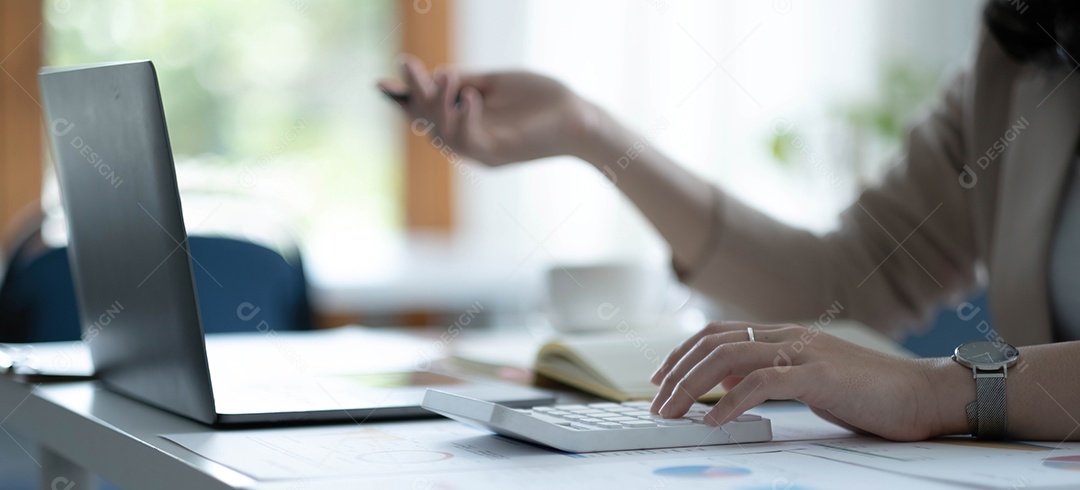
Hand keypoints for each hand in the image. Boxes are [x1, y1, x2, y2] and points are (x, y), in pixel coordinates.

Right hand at [377, 54, 597, 165]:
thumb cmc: (542, 99)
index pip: (428, 115)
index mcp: (468, 125)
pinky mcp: (498, 153)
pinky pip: (469, 139)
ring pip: (443, 134)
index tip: (381, 82)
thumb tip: (437, 75)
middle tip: (407, 64)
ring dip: (437, 104)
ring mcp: (483, 152)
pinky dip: (464, 117)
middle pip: (429, 123)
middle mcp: (470, 143)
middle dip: (415, 93)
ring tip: (446, 76)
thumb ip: (467, 82)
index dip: (404, 100)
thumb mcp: (496, 83)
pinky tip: (470, 95)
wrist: (580, 118)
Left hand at [649, 322, 966, 440]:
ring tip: (672, 412)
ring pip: (729, 359)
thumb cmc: (872, 393)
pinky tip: (713, 420)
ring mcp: (804, 353)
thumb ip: (773, 375)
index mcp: (786, 335)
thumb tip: (730, 385)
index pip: (719, 333)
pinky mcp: (819, 376)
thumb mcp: (811, 380)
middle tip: (656, 401)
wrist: (926, 394)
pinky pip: (762, 384)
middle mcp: (790, 336)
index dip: (682, 352)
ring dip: (691, 387)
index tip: (659, 377)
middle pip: (714, 343)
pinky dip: (730, 401)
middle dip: (676, 372)